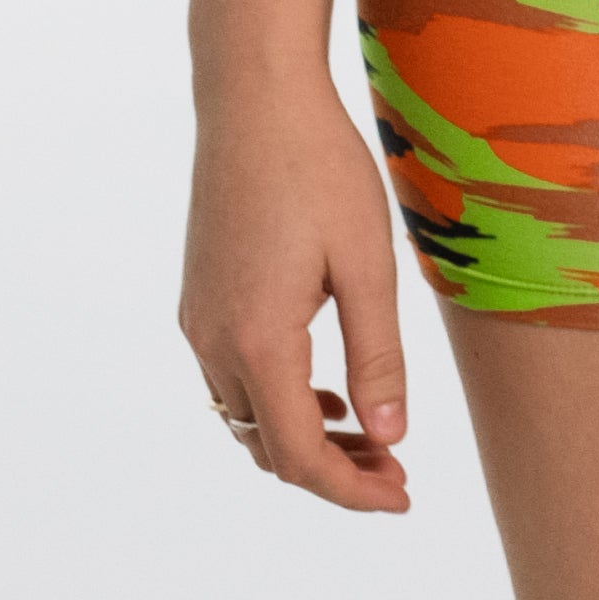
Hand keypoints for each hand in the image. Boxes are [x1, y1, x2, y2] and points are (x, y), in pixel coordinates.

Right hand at [179, 64, 413, 512]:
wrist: (254, 101)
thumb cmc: (321, 172)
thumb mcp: (367, 266)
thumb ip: (378, 356)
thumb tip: (389, 435)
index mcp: (258, 340)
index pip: (299, 453)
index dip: (351, 489)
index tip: (402, 498)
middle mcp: (212, 341)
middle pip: (268, 447)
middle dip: (332, 470)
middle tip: (398, 470)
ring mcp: (197, 322)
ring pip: (247, 419)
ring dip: (304, 438)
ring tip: (373, 435)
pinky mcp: (199, 299)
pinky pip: (234, 380)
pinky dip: (280, 402)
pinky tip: (330, 391)